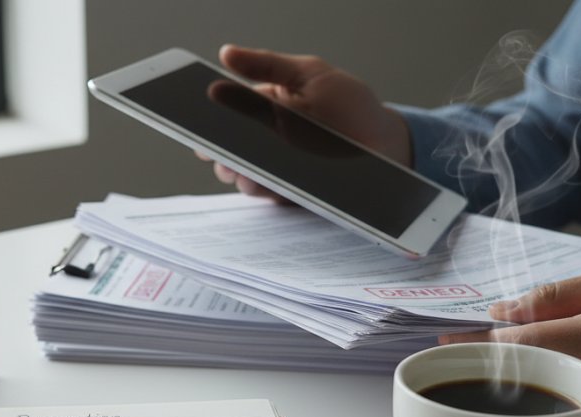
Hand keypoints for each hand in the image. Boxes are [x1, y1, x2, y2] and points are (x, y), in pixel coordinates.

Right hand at [201, 44, 411, 197]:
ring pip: (245, 179)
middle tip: (219, 154)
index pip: (226, 117)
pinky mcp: (293, 195)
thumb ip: (267, 63)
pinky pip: (272, 198)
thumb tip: (226, 53)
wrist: (387, 144)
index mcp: (264, 109)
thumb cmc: (350, 105)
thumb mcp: (309, 74)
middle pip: (228, 154)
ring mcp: (278, 171)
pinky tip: (268, 186)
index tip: (194, 126)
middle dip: (220, 155)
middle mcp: (266, 143)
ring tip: (245, 171)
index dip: (206, 123)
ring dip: (242, 176)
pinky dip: (268, 194)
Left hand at [440, 268, 580, 416]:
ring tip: (500, 367)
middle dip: (484, 367)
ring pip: (535, 406)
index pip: (518, 344)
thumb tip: (501, 310)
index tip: (442, 342)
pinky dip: (543, 406)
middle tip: (456, 353)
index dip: (475, 343)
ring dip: (509, 389)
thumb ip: (556, 296)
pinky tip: (544, 388)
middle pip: (516, 379)